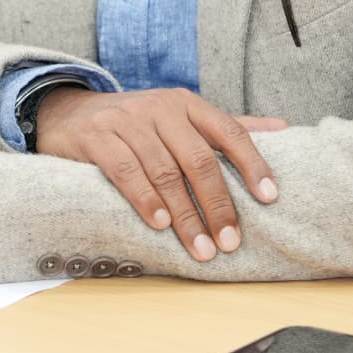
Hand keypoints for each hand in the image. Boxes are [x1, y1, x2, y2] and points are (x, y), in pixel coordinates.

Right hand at [35, 87, 286, 262]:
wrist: (69, 113)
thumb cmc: (137, 124)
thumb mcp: (181, 117)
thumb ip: (227, 127)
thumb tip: (283, 130)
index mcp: (187, 103)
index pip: (229, 130)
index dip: (252, 163)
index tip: (270, 198)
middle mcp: (161, 108)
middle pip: (198, 158)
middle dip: (217, 204)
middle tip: (231, 242)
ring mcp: (127, 121)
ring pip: (164, 170)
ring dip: (185, 214)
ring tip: (200, 248)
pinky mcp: (97, 138)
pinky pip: (125, 170)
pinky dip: (145, 198)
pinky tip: (159, 224)